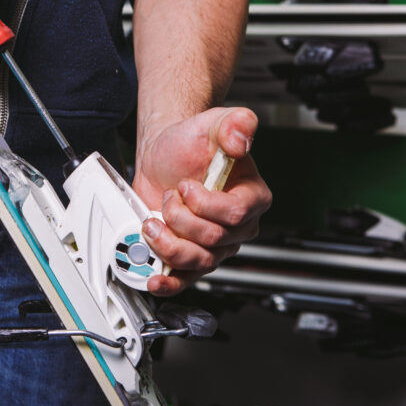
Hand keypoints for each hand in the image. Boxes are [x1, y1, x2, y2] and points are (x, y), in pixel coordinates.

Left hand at [133, 107, 270, 295]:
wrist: (164, 154)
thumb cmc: (191, 142)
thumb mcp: (212, 123)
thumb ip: (235, 124)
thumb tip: (242, 136)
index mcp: (252, 196)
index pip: (234, 214)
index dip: (204, 203)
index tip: (185, 186)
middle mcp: (237, 226)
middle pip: (212, 240)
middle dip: (181, 217)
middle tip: (169, 196)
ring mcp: (215, 245)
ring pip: (198, 260)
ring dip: (169, 242)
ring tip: (153, 220)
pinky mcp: (191, 256)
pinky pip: (186, 278)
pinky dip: (170, 281)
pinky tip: (156, 279)